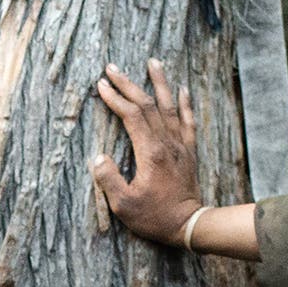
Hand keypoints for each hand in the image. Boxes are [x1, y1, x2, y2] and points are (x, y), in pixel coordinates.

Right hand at [89, 58, 204, 244]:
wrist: (189, 225)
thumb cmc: (154, 217)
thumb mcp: (124, 205)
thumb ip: (109, 180)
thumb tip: (98, 157)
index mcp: (150, 153)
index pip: (131, 116)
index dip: (115, 99)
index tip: (101, 85)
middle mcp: (167, 143)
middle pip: (147, 105)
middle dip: (129, 84)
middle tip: (113, 67)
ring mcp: (180, 145)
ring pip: (169, 106)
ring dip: (159, 83)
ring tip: (152, 62)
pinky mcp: (189, 151)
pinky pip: (187, 121)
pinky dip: (184, 103)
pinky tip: (182, 89)